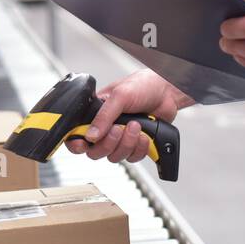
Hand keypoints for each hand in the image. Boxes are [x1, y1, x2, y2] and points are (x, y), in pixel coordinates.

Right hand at [65, 69, 189, 162]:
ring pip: (114, 157)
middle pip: (96, 152)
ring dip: (127, 144)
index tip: (83, 144)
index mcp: (96, 114)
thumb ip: (104, 115)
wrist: (167, 92)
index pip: (77, 135)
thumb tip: (90, 135)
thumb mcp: (120, 95)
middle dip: (109, 143)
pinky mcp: (135, 144)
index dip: (77, 144)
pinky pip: (132, 157)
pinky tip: (145, 135)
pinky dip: (139, 148)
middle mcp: (106, 128)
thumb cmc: (143, 85)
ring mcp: (121, 138)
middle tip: (119, 129)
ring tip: (136, 126)